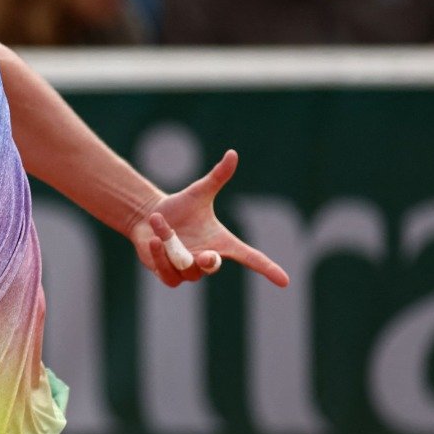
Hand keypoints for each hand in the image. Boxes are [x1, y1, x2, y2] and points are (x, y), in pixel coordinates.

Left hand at [130, 149, 289, 287]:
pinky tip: (153, 240)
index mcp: (222, 243)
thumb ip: (217, 177)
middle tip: (205, 255)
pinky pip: (168, 274)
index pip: (251, 258)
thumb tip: (232, 153)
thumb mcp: (199, 192)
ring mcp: (189, 271)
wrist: (149, 218)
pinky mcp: (169, 275)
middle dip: (209, 263)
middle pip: (213, 268)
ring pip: (185, 267)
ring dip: (171, 246)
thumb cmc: (179, 207)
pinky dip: (160, 257)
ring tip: (160, 229)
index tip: (285, 281)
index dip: (268, 269)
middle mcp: (207, 259)